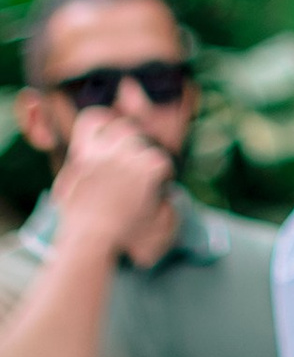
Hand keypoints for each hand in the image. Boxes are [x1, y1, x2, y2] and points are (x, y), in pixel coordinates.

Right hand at [51, 108, 178, 261]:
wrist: (91, 238)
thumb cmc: (77, 223)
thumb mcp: (66, 190)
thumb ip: (77, 170)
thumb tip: (81, 159)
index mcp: (84, 154)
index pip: (92, 119)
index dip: (103, 120)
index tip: (110, 126)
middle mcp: (106, 152)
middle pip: (126, 129)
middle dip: (132, 142)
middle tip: (136, 164)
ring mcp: (126, 160)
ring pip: (145, 146)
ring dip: (146, 161)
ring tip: (145, 182)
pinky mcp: (145, 171)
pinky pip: (161, 161)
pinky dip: (163, 173)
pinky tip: (160, 186)